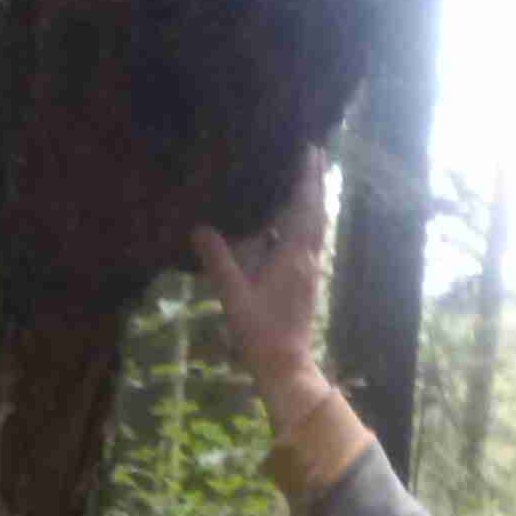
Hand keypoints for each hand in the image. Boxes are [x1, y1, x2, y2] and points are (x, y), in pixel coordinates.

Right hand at [191, 147, 333, 435]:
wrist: (285, 366)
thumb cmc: (260, 332)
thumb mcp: (233, 295)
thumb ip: (218, 260)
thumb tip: (200, 228)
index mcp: (294, 256)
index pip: (304, 208)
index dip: (307, 178)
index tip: (309, 149)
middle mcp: (308, 258)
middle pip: (315, 212)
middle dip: (314, 182)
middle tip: (312, 152)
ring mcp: (309, 271)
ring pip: (314, 227)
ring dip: (311, 201)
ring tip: (302, 178)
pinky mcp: (305, 282)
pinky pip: (308, 242)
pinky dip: (302, 223)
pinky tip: (287, 221)